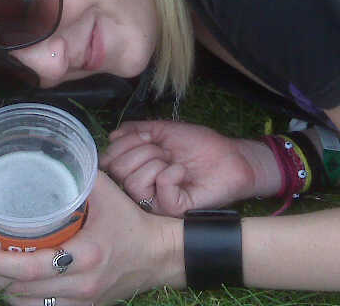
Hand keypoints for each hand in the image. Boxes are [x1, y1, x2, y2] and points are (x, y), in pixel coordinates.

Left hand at [0, 172, 184, 305]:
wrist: (159, 255)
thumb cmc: (132, 222)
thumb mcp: (107, 192)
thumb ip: (80, 175)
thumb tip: (53, 155)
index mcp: (85, 256)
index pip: (29, 268)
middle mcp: (82, 285)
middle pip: (21, 291)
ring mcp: (83, 302)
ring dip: (4, 289)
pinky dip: (23, 300)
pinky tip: (14, 285)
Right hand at [100, 120, 278, 216]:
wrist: (229, 156)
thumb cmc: (199, 145)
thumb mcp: (163, 130)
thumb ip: (136, 130)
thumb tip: (113, 135)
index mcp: (137, 169)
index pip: (110, 161)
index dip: (123, 144)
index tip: (146, 136)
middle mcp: (142, 188)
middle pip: (118, 171)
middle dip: (142, 151)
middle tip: (165, 151)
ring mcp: (156, 201)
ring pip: (133, 184)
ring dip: (155, 162)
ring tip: (173, 161)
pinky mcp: (174, 209)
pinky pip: (160, 193)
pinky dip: (170, 175)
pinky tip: (182, 171)